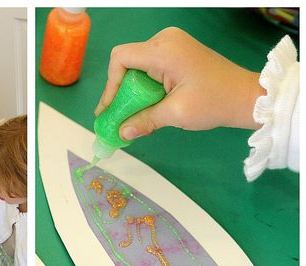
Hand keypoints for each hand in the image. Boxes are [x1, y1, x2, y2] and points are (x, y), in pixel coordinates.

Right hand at [94, 27, 265, 140]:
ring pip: (137, 65)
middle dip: (119, 90)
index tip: (111, 109)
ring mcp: (172, 43)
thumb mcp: (176, 114)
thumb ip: (144, 121)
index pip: (120, 58)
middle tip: (117, 116)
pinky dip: (143, 85)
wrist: (245, 96)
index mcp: (164, 50)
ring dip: (131, 89)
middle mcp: (165, 40)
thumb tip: (120, 134)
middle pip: (127, 61)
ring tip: (130, 113)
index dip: (110, 84)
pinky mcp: (177, 51)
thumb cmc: (213, 102)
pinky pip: (149, 66)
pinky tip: (145, 104)